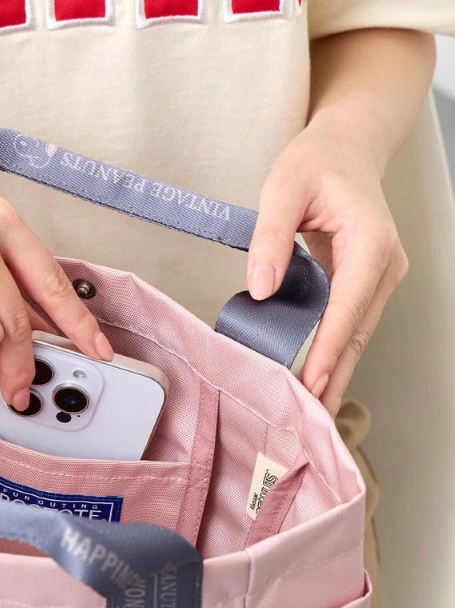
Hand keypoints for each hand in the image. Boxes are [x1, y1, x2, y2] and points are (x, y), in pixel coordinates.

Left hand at [247, 111, 407, 416]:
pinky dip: (334, 354)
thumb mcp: (283, 187)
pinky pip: (349, 325)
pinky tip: (316, 380)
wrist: (346, 148)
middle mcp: (383, 265)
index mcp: (371, 241)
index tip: (311, 384)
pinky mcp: (365, 283)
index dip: (329, 349)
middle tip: (312, 421)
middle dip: (335, 377)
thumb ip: (271, 237)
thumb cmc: (317, 162)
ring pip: (357, 335)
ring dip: (336, 373)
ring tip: (313, 414)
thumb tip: (262, 289)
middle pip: (358, 332)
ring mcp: (378, 277)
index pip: (348, 306)